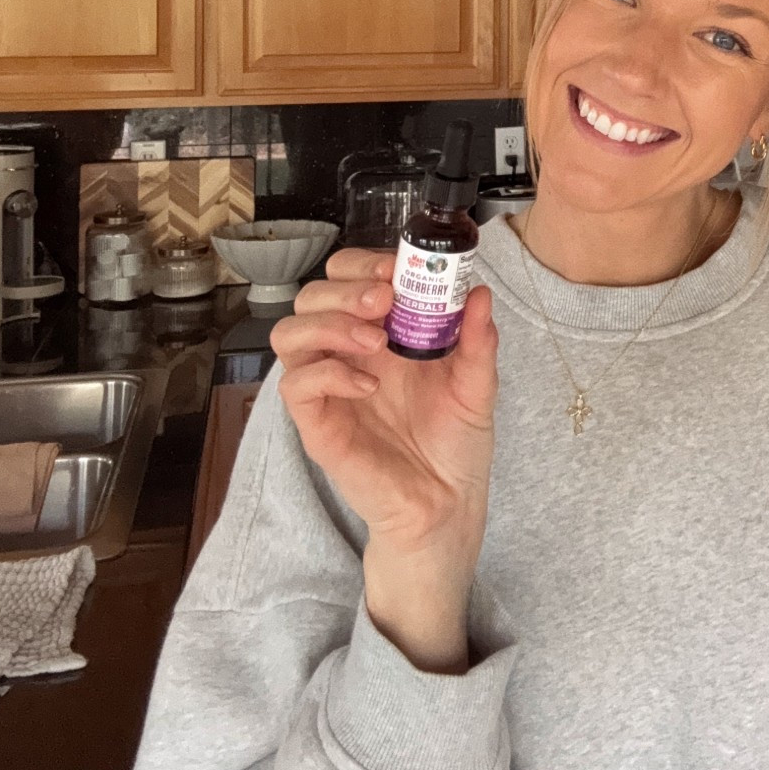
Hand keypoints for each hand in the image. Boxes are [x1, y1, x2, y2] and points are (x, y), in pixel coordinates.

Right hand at [273, 247, 497, 670]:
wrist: (448, 505)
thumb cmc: (456, 444)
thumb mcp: (477, 384)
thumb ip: (478, 340)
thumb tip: (478, 292)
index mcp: (383, 332)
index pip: (350, 277)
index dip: (365, 264)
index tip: (399, 269)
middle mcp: (348, 352)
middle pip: (312, 294)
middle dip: (345, 286)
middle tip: (384, 300)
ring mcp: (329, 387)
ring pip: (290, 333)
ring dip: (328, 322)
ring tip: (374, 339)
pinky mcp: (317, 424)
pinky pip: (296, 386)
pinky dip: (328, 373)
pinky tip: (369, 383)